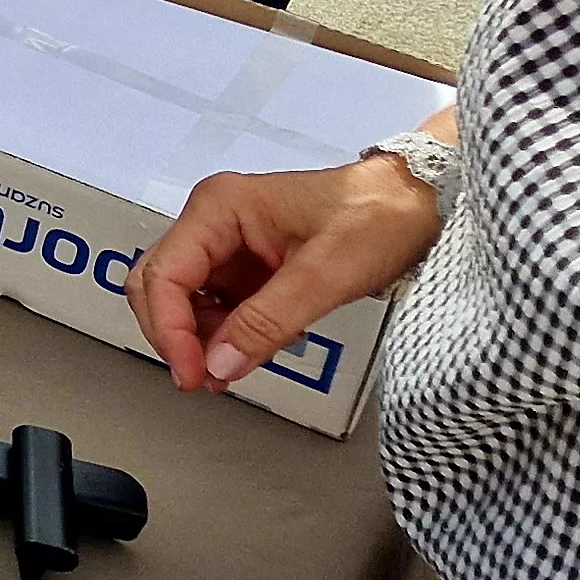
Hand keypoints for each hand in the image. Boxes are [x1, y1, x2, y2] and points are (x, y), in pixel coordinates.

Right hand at [124, 155, 440, 393]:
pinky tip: (244, 354)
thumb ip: (268, 321)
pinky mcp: (248, 263)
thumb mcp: (326, 273)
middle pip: (159, 285)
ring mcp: (229, 243)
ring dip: (197, 339)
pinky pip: (217, 305)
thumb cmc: (378, 219)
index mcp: (219, 208)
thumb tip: (218, 365)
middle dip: (174, 335)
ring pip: (183, 299)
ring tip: (227, 373)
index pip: (165, 275)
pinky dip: (223, 335)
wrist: (419, 200)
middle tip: (201, 379)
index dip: (169, 330)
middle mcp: (213, 221)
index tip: (192, 373)